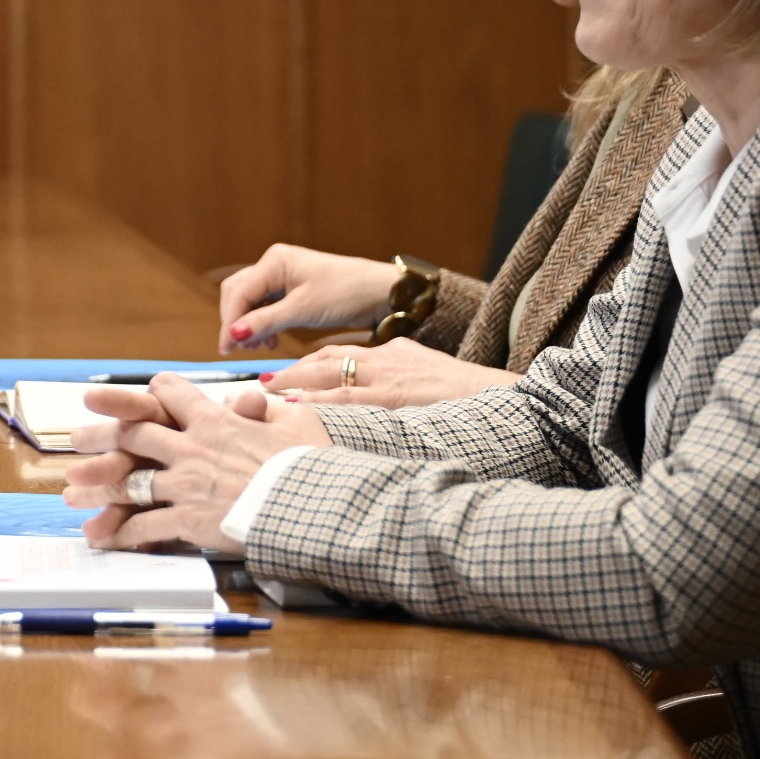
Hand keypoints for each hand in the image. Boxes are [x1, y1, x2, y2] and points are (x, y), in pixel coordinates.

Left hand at [63, 375, 328, 552]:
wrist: (313, 506)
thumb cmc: (311, 464)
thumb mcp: (295, 423)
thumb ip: (268, 410)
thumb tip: (258, 399)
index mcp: (215, 420)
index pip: (171, 394)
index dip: (152, 393)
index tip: (136, 395)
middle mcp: (192, 447)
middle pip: (134, 434)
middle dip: (102, 435)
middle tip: (78, 438)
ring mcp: (186, 483)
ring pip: (128, 482)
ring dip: (98, 488)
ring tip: (72, 493)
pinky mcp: (187, 519)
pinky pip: (143, 525)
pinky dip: (119, 533)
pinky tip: (103, 538)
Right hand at [218, 245, 401, 351]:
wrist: (381, 294)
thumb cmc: (347, 293)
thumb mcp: (304, 309)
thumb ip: (266, 321)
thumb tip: (234, 333)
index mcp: (275, 261)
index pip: (238, 292)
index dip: (229, 321)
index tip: (226, 348)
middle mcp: (274, 265)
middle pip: (239, 294)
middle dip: (236, 322)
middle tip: (237, 349)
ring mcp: (283, 276)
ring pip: (251, 302)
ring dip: (249, 325)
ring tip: (257, 347)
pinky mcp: (292, 290)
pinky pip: (266, 306)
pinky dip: (263, 324)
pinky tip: (271, 340)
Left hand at [263, 341, 518, 409]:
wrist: (499, 395)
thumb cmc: (465, 391)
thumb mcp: (426, 370)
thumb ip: (399, 370)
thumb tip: (375, 380)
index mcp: (391, 352)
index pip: (339, 353)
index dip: (307, 363)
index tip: (284, 373)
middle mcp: (385, 360)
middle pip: (325, 359)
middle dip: (291, 370)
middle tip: (260, 382)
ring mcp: (388, 378)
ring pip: (330, 375)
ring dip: (295, 383)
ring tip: (265, 392)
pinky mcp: (394, 398)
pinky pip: (348, 399)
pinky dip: (320, 401)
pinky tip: (298, 405)